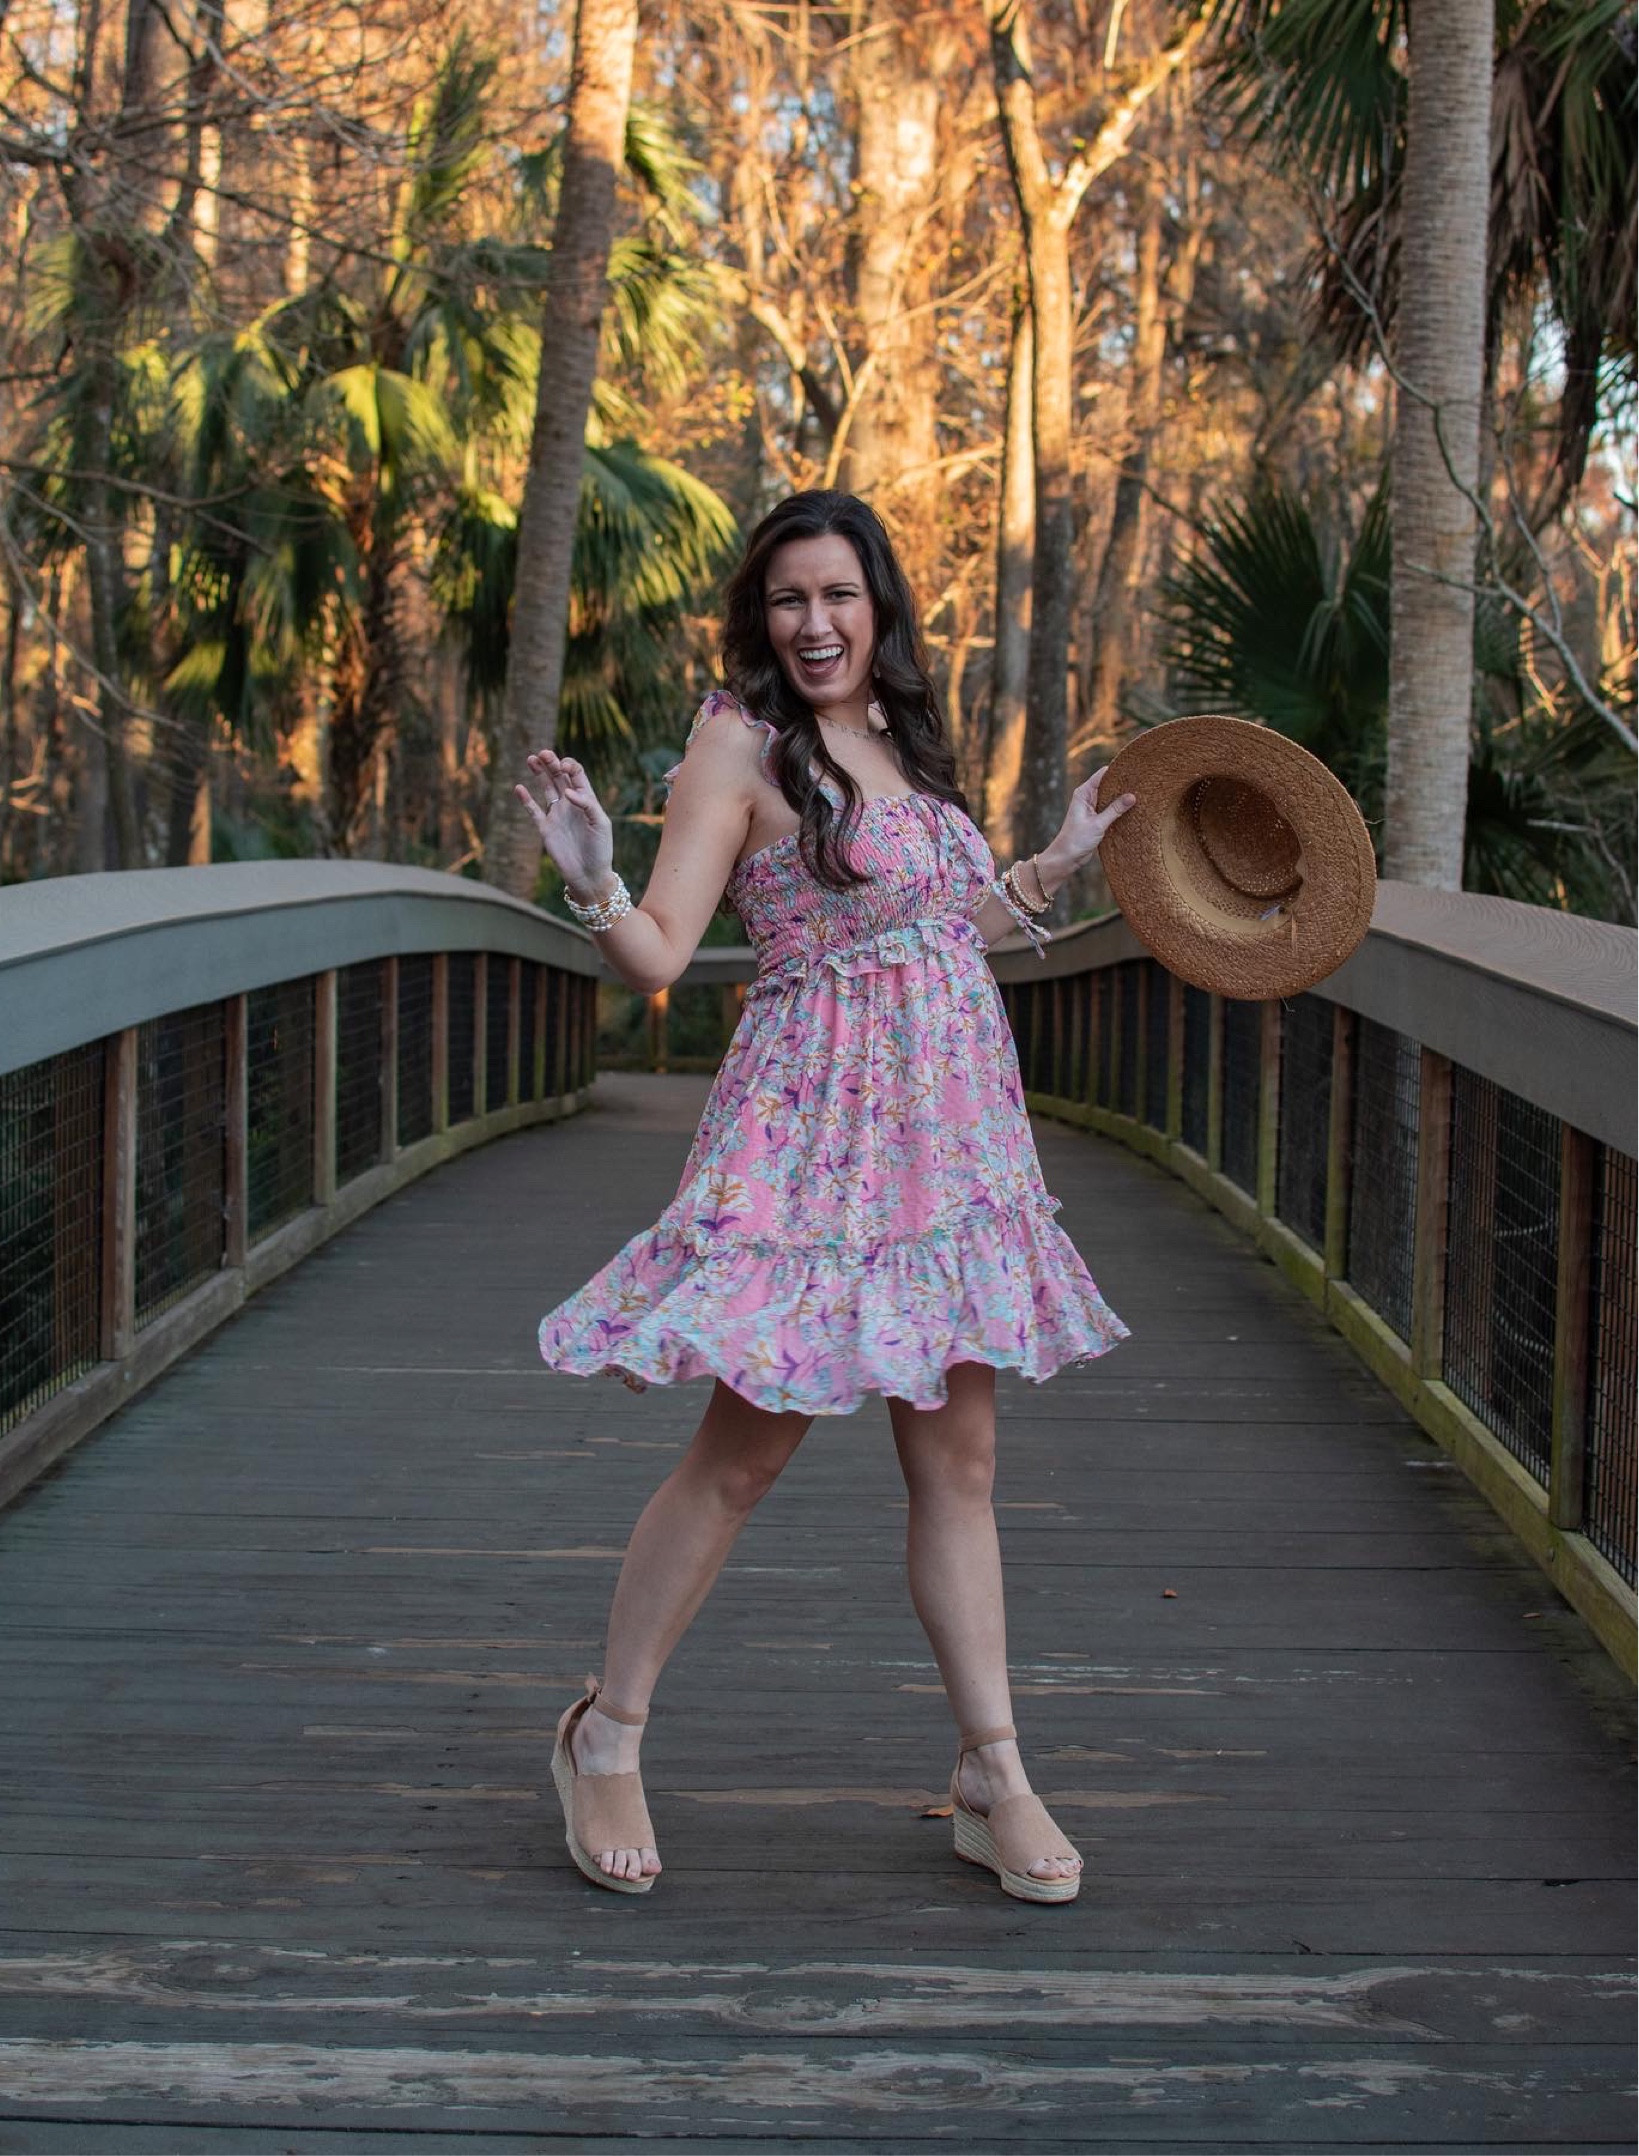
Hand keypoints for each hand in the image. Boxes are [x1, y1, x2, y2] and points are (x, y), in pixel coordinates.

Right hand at [514, 749, 615, 900]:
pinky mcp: (545, 828)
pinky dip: (525, 799)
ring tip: (531, 759)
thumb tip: (567, 792)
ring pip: (545, 788)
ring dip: (538, 773)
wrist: (589, 875)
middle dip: (551, 763)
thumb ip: (587, 804)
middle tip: (543, 753)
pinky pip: (533, 810)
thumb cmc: (601, 850)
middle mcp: (570, 804)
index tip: (564, 767)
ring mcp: (556, 815)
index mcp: (586, 800)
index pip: (576, 774)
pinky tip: (519, 788)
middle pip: (558, 777)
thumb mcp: (601, 824)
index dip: (569, 765)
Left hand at [1044, 765, 1135, 876]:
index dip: (1117, 771)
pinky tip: (1133, 809)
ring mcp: (1092, 808)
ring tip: (1141, 794)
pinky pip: (1110, 809)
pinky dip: (1119, 809)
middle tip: (1142, 784)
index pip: (1102, 774)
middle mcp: (1087, 798)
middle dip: (1123, 785)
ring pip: (1110, 798)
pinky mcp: (1096, 818)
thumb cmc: (1076, 840)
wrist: (1066, 858)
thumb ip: (1115, 809)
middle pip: (1108, 785)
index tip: (1134, 770)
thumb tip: (1132, 796)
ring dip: (1122, 798)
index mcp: (1083, 793)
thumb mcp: (1098, 824)